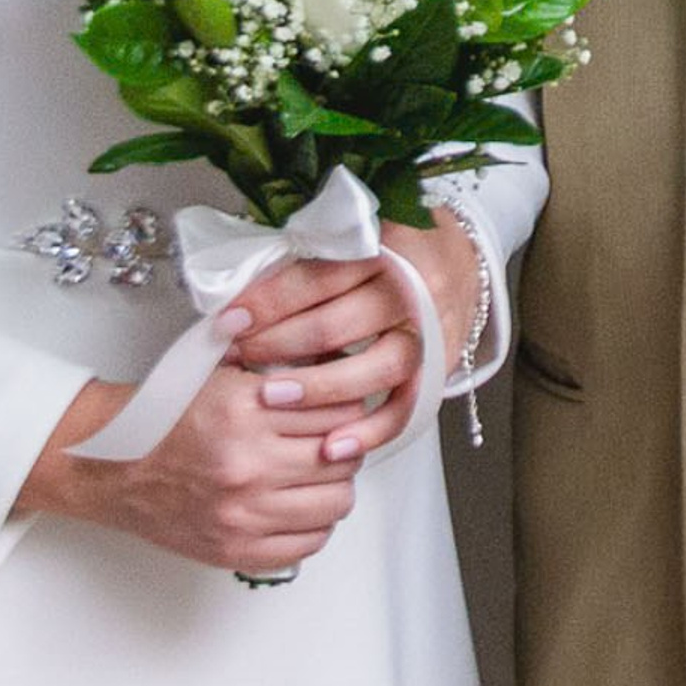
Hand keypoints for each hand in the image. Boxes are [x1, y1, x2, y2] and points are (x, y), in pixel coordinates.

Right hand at [18, 355, 367, 576]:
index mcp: (246, 412)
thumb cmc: (170, 419)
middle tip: (336, 442)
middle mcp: (246, 464)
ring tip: (322, 475)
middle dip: (347, 446)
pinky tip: (304, 506)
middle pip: (343, 457)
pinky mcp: (232, 549)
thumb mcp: (228, 375)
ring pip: (335, 502)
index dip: (352, 407)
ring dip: (337, 486)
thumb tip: (345, 368)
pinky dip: (316, 525)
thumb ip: (285, 372)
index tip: (348, 408)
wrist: (113, 467)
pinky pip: (307, 543)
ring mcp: (240, 513)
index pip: (339, 409)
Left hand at [227, 222, 478, 451]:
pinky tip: (330, 447)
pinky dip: (370, 430)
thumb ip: (303, 262)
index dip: (272, 299)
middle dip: (282, 343)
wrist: (456, 260)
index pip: (323, 274)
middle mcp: (415, 286)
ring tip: (272, 397)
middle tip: (240, 357)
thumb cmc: (390, 251)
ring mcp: (431, 330)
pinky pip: (407, 405)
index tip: (229, 322)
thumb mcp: (352, 239)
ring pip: (380, 365)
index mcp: (390, 244)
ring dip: (321, 387)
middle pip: (344, 321)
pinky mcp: (439, 366)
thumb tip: (236, 298)